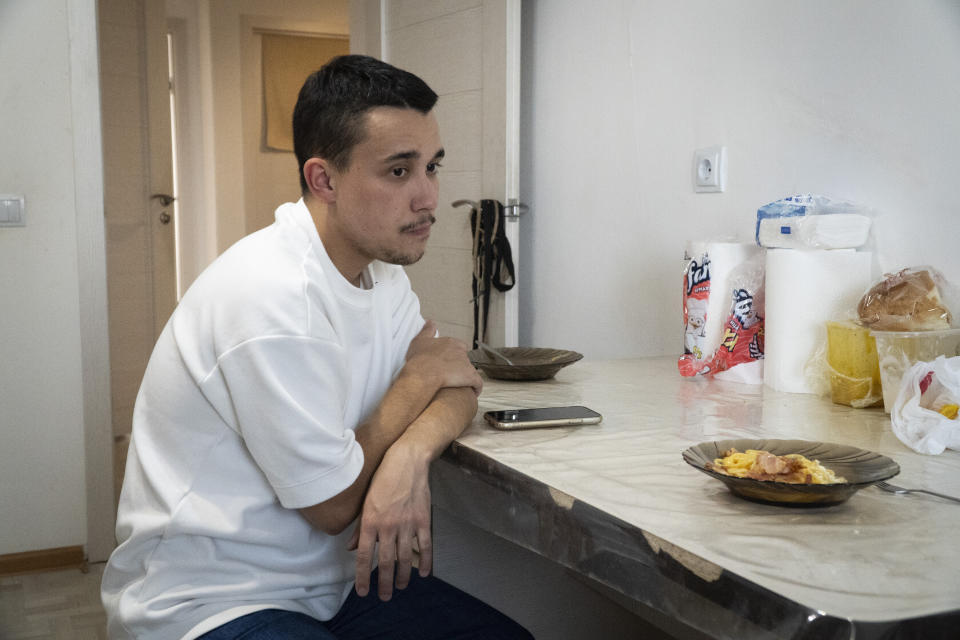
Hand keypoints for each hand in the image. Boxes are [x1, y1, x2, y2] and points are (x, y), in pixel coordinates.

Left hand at [348, 444, 432, 600]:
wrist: (407, 460)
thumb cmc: (383, 476)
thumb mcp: (365, 499)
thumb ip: (360, 527)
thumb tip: (353, 548)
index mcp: (371, 521)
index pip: (364, 556)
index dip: (363, 576)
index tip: (363, 592)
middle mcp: (389, 526)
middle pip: (385, 562)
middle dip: (384, 583)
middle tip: (384, 597)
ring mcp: (408, 524)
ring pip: (405, 557)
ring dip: (403, 576)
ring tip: (400, 587)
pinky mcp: (423, 519)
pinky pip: (425, 545)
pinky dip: (426, 561)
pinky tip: (423, 573)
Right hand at [405, 321, 481, 394]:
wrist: (422, 374)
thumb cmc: (419, 359)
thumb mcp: (419, 341)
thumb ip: (427, 330)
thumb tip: (431, 322)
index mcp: (451, 342)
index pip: (459, 346)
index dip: (453, 355)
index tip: (447, 362)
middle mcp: (461, 351)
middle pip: (464, 359)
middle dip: (459, 367)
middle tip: (450, 375)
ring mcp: (467, 364)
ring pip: (470, 372)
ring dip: (465, 378)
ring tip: (457, 386)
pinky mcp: (471, 377)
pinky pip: (477, 384)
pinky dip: (475, 388)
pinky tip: (471, 393)